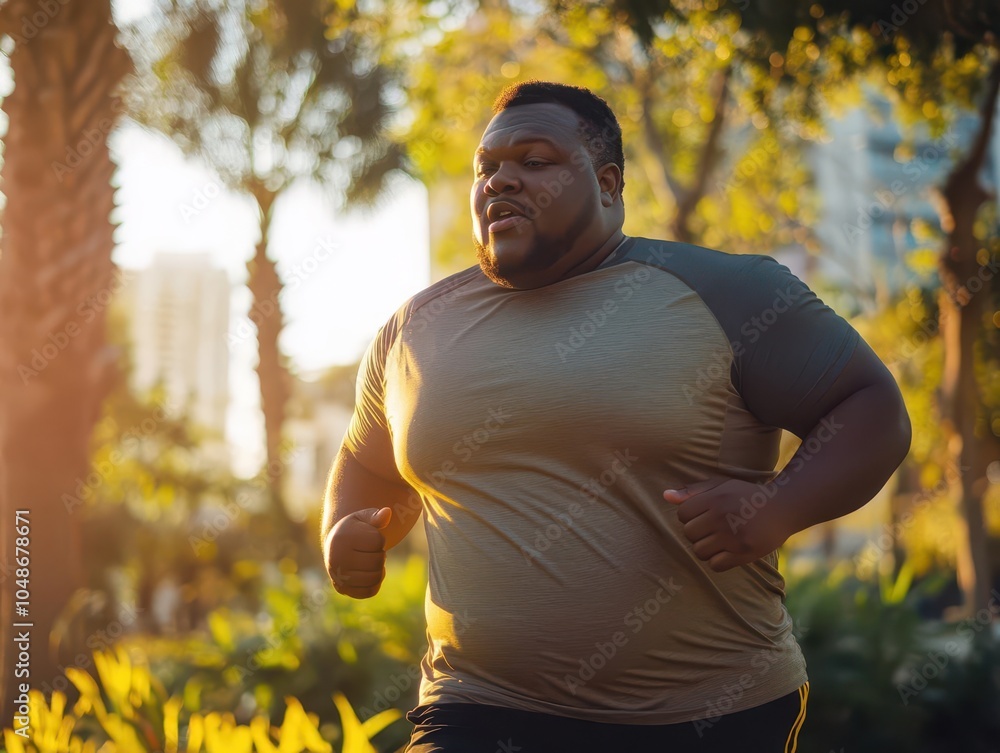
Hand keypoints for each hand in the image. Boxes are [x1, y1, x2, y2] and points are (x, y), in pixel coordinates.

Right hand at [324, 507, 390, 597]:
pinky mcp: (343, 589)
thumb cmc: (354, 529)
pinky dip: (375, 583)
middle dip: (380, 555)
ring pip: (375, 578)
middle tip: (371, 551)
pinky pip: (369, 591)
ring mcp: (339, 577)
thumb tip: (387, 512)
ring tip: (371, 561)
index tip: (369, 536)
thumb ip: (376, 516)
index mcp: (343, 539)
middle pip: (377, 561)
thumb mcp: (362, 518)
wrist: (336, 547)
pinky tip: (370, 573)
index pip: (378, 541)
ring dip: (379, 569)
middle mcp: (337, 559)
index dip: (379, 538)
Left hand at [663, 479, 790, 571]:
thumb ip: (693, 491)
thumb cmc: (746, 495)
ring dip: (705, 548)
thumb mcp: (721, 486)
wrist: (783, 507)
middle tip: (711, 528)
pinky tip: (726, 551)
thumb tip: (665, 496)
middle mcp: (723, 517)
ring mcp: (734, 537)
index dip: (689, 516)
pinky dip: (717, 560)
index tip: (702, 515)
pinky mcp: (745, 553)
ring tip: (718, 540)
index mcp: (716, 499)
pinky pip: (715, 565)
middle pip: (689, 533)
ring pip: (699, 551)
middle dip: (696, 532)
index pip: (682, 514)